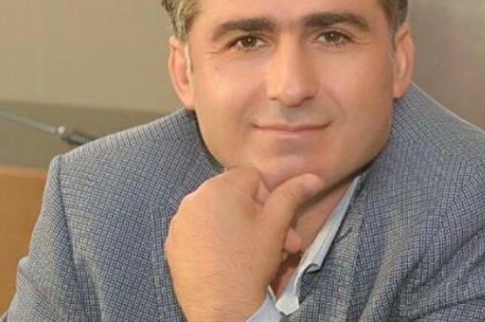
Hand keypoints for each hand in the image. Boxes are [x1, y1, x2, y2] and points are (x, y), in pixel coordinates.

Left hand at [164, 167, 323, 321]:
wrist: (222, 310)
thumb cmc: (250, 263)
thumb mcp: (276, 225)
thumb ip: (292, 195)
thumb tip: (313, 177)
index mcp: (219, 186)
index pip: (251, 178)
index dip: (269, 199)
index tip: (276, 224)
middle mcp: (194, 197)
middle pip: (233, 196)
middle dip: (256, 216)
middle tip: (275, 242)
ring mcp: (179, 221)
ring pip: (216, 213)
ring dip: (236, 227)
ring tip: (251, 253)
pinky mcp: (172, 242)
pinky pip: (198, 230)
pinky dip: (212, 239)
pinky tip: (226, 258)